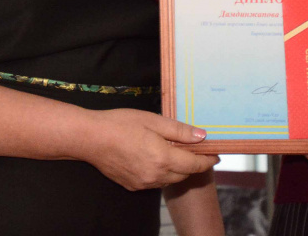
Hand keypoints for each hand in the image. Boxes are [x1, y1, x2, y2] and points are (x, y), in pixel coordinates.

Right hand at [84, 108, 219, 190]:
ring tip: (178, 153)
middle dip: (194, 164)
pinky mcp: (133, 185)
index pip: (195, 164)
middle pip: (184, 174)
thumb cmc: (121, 124)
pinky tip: (158, 159)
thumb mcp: (153, 120)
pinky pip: (156, 182)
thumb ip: (180, 131)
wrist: (90, 138)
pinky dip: (163, 173)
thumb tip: (203, 136)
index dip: (208, 160)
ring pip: (170, 180)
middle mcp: (155, 175)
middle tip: (198, 150)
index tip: (217, 154)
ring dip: (178, 169)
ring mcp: (144, 183)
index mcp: (163, 158)